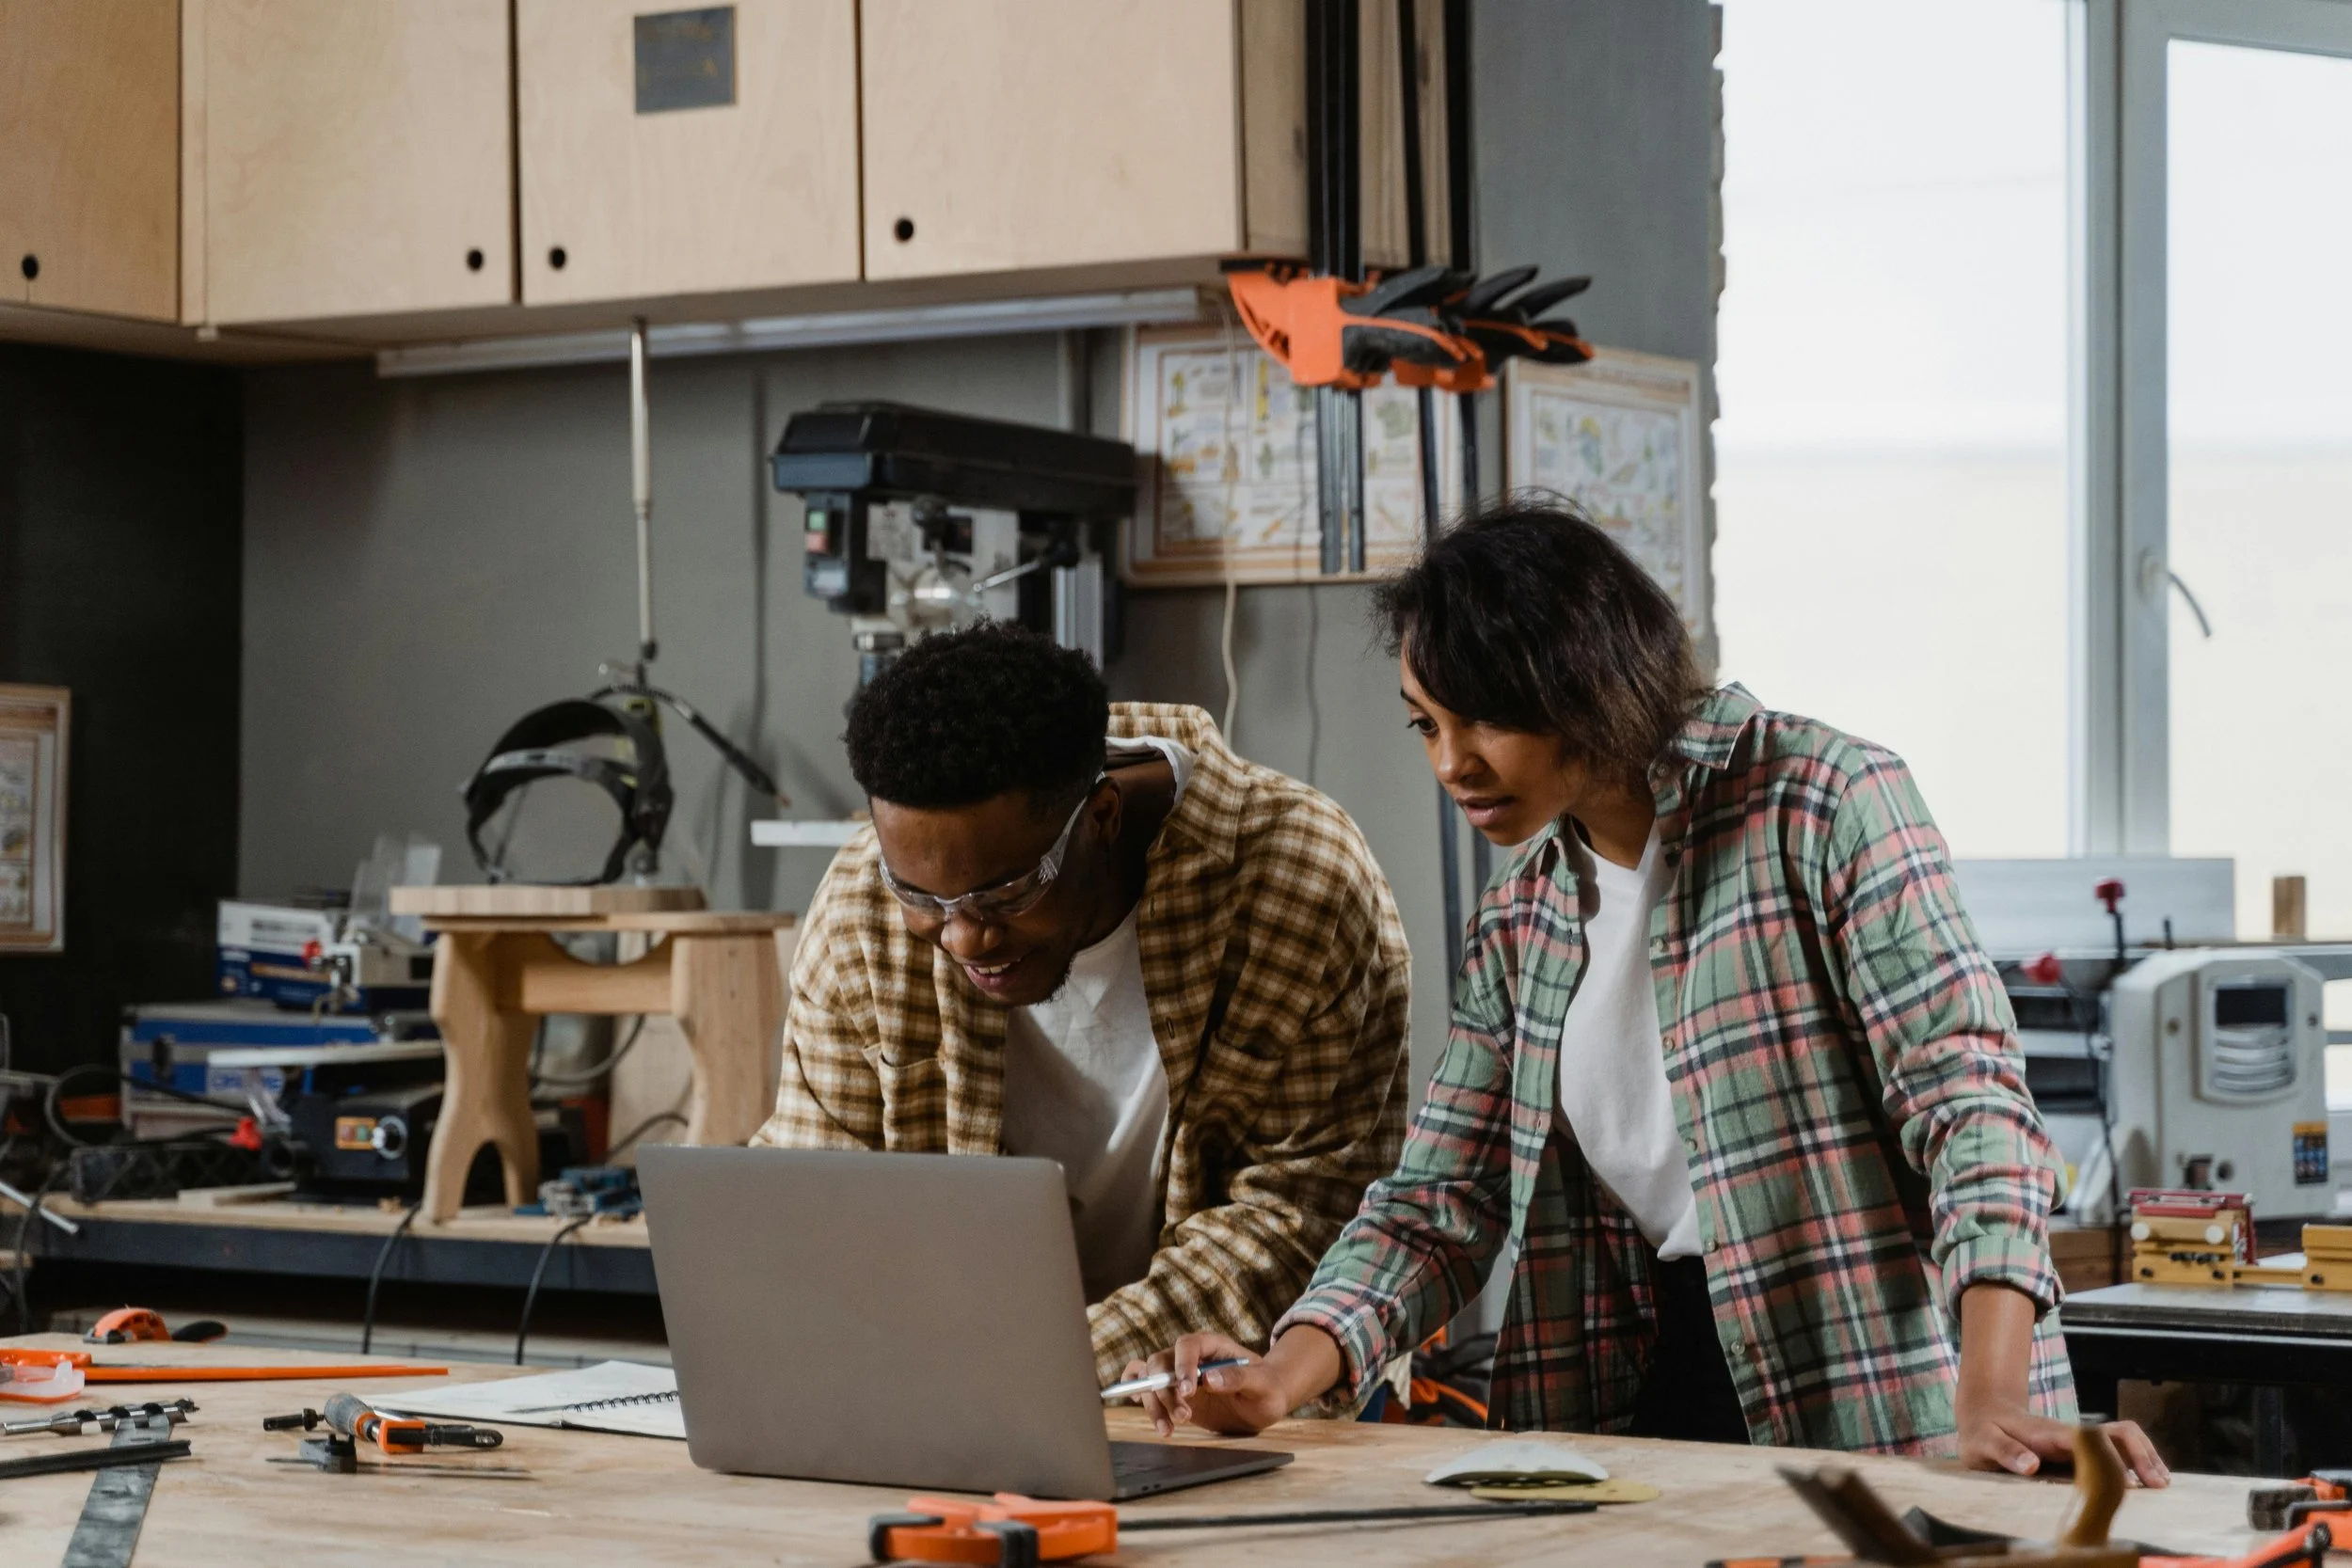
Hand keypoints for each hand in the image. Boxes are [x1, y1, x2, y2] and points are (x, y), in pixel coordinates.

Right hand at [1119, 1327, 1340, 1436]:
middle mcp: (1190, 1356)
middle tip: (1184, 1417)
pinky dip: (1139, 1397)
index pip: (1186, 1345)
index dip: (1182, 1365)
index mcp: (1212, 1345)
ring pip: (1148, 1377)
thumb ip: (1238, 1378)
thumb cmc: (1267, 1388)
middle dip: (1165, 1390)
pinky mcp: (1172, 1393)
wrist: (1263, 1403)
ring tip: (1168, 1430)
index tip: (1187, 1391)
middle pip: (1160, 1362)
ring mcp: (1178, 1374)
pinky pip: (1144, 1387)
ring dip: (1153, 1403)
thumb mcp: (1262, 1384)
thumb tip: (1209, 1378)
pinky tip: (1151, 1414)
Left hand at [1956, 1399, 2169, 1487]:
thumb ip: (2005, 1453)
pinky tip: (2146, 1481)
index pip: (2091, 1439)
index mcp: (2050, 1434)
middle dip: (2143, 1455)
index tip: (2129, 1482)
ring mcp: (2079, 1438)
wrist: (1985, 1411)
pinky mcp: (2081, 1446)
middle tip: (2159, 1485)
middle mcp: (2071, 1433)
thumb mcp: (1982, 1443)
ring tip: (2162, 1484)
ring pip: (2123, 1438)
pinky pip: (2117, 1447)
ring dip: (2146, 1457)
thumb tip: (2032, 1466)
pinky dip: (2136, 1460)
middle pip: (2119, 1433)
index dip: (2113, 1457)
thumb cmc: (1982, 1431)